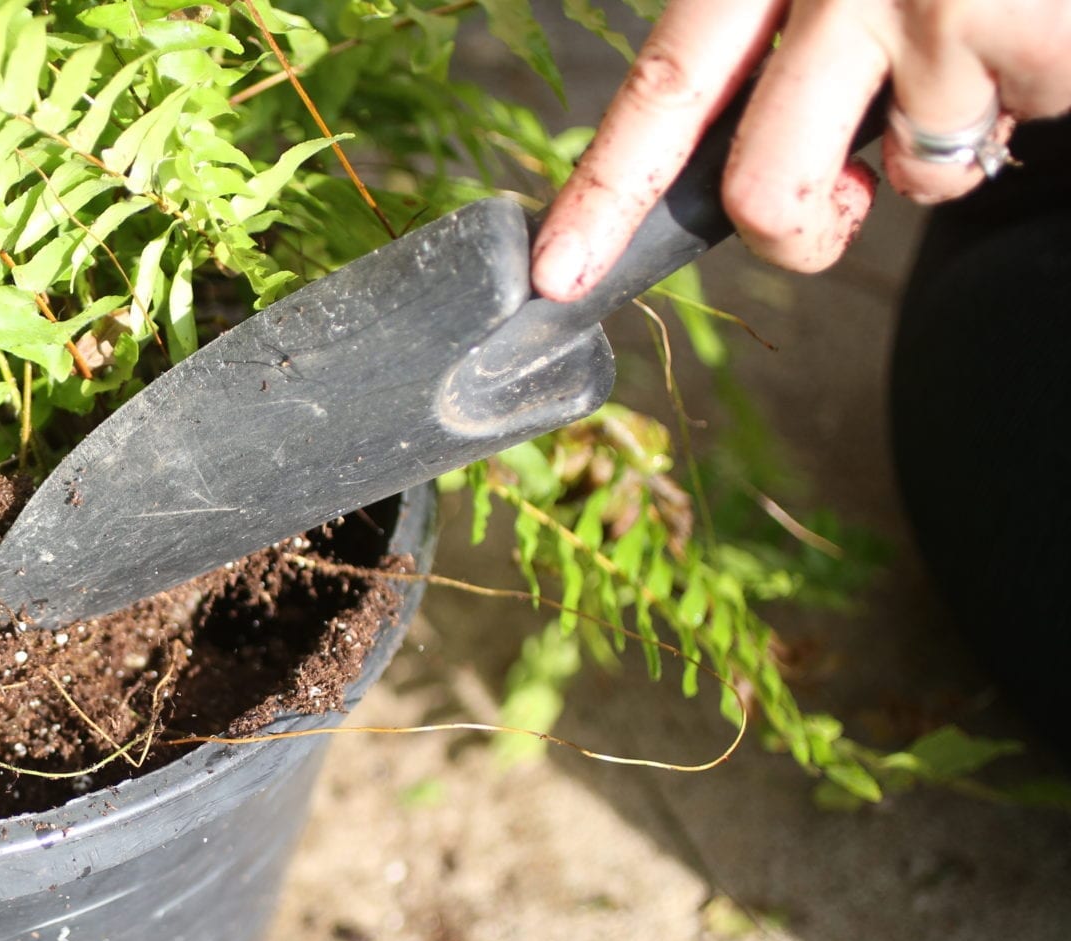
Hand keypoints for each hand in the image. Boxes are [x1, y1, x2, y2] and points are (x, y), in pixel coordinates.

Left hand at [531, 0, 1070, 302]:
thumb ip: (782, 31)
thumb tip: (728, 165)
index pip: (667, 82)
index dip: (607, 189)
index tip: (557, 273)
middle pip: (764, 180)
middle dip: (795, 231)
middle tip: (832, 213)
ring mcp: (928, 5)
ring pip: (910, 169)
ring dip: (938, 147)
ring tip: (986, 45)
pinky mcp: (1020, 37)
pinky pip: (994, 142)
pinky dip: (1022, 106)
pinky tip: (1041, 28)